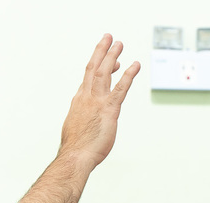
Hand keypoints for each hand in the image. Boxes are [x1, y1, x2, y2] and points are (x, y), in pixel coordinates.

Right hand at [59, 34, 140, 172]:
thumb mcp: (76, 129)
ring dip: (112, 56)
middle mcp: (86, 97)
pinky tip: (135, 65)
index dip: (98, 66)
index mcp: (79, 102)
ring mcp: (97, 102)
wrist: (75, 156)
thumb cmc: (76, 149)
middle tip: (109, 39)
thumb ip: (83, 120)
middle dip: (101, 51)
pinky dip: (128, 75)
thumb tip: (85, 124)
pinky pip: (120, 89)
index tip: (107, 61)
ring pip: (104, 72)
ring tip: (119, 44)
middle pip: (93, 68)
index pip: (88, 79)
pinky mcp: (109, 110)